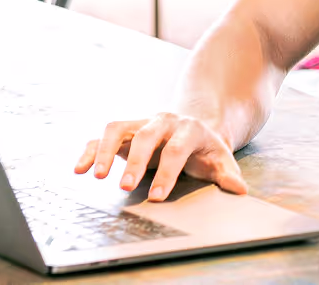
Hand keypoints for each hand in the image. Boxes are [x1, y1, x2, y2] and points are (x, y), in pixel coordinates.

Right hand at [73, 112, 247, 201]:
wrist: (194, 127)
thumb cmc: (205, 149)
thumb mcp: (221, 160)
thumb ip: (228, 175)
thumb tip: (239, 190)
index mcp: (189, 129)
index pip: (176, 149)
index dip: (166, 172)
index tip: (157, 196)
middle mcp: (162, 121)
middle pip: (146, 137)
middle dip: (135, 162)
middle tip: (125, 187)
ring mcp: (141, 123)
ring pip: (118, 129)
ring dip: (106, 151)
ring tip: (96, 176)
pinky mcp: (124, 130)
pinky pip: (102, 137)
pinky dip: (89, 150)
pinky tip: (79, 169)